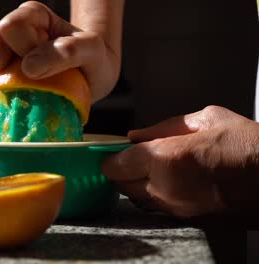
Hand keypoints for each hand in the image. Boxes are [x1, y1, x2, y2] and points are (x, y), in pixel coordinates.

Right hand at [0, 1, 121, 104]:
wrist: (90, 80)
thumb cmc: (90, 59)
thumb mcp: (91, 50)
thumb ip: (69, 50)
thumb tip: (29, 67)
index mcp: (29, 18)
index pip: (10, 26)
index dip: (26, 47)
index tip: (42, 62)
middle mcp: (4, 36)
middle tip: (16, 73)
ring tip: (8, 89)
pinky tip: (3, 101)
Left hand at [102, 105, 258, 218]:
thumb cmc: (250, 147)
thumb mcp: (209, 120)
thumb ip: (165, 127)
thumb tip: (136, 135)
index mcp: (167, 159)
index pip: (116, 165)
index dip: (110, 158)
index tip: (111, 153)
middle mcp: (165, 189)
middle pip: (122, 186)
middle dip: (121, 172)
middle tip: (130, 159)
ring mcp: (177, 210)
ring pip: (138, 201)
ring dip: (136, 186)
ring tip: (151, 170)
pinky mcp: (189, 221)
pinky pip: (158, 209)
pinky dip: (154, 197)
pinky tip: (169, 184)